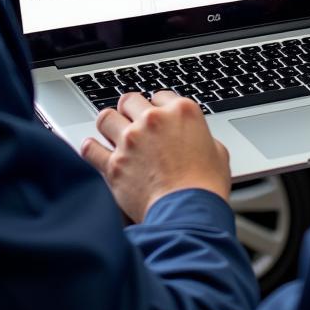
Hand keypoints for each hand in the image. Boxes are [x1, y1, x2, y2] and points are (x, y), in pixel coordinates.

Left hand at [81, 91, 230, 221]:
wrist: (189, 213)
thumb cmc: (206, 187)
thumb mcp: (218, 152)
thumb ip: (202, 138)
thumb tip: (196, 141)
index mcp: (181, 111)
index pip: (160, 96)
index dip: (158, 108)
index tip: (156, 118)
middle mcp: (153, 120)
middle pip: (130, 100)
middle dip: (130, 111)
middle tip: (131, 122)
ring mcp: (131, 140)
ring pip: (106, 117)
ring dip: (109, 125)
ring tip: (111, 133)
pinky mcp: (114, 164)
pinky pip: (90, 149)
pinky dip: (91, 149)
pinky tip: (94, 150)